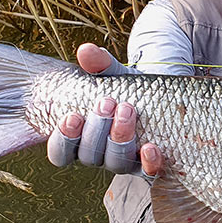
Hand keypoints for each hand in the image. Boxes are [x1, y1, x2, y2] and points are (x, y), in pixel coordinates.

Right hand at [46, 43, 162, 177]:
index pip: (60, 153)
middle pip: (89, 156)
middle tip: (107, 102)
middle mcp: (100, 155)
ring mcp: (125, 162)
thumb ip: (98, 64)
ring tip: (127, 109)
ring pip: (115, 163)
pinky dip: (149, 162)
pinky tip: (151, 147)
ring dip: (119, 137)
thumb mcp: (113, 74)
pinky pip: (148, 172)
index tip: (73, 116)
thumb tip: (86, 50)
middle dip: (96, 129)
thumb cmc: (126, 88)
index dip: (63, 140)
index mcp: (80, 139)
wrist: (160, 95)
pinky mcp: (149, 163)